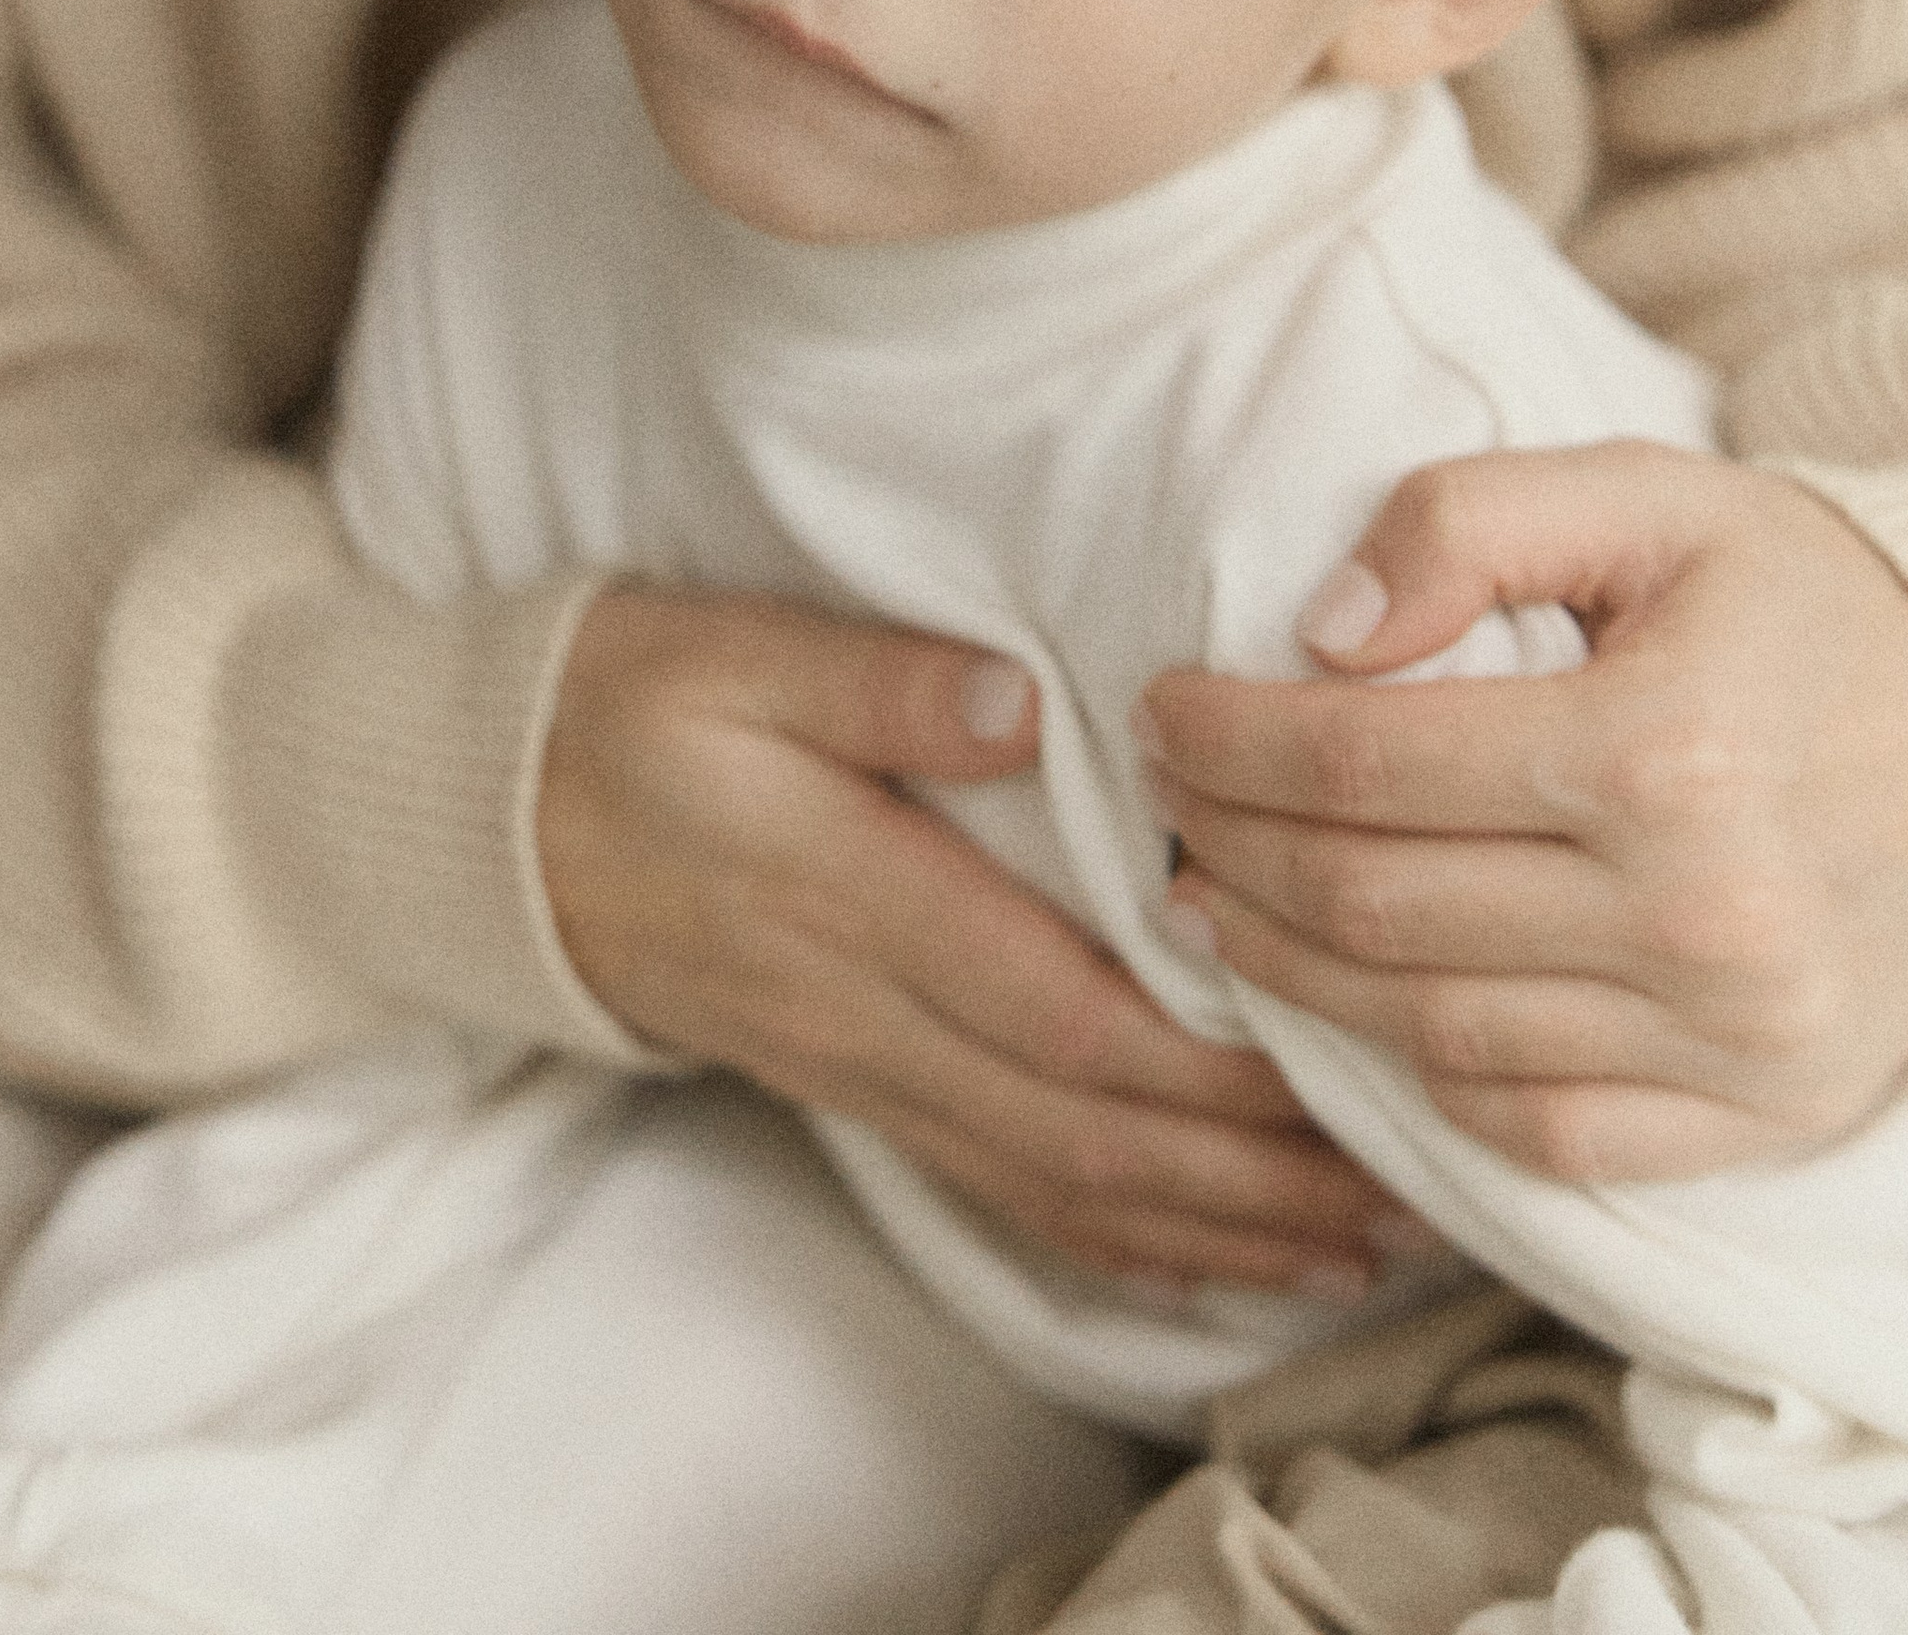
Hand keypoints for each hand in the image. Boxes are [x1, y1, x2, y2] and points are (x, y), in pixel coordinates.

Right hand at [537, 582, 1424, 1295]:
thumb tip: (1021, 697)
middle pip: (1086, 1121)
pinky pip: (1013, 1193)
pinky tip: (1230, 1254)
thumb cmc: (631, 708)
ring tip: (1365, 1232)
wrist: (501, 822)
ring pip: (1065, 1181)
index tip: (1328, 1047)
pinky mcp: (865, 1091)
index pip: (1052, 1004)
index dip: (1195, 1050)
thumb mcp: (732, 652)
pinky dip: (1132, 1239)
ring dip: (1219, 1222)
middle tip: (1406, 1165)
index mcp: (850, 894)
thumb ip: (878, 679)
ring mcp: (865, 1069)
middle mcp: (868, 1011)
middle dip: (1252, 1162)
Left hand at [1141, 442, 1907, 1178]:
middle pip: (1374, 906)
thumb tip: (1321, 634)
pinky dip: (1427, 1077)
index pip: (1361, 766)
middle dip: (1230, 849)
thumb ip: (1473, 524)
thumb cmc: (1803, 603)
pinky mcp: (1758, 1114)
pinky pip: (1540, 1129)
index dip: (1227, 743)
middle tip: (1164, 803)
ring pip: (1430, 1031)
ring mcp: (1732, 1040)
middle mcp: (1696, 917)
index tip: (1158, 712)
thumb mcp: (1650, 499)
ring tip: (1216, 902)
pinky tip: (1362, 1008)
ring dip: (1292, 972)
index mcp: (1660, 752)